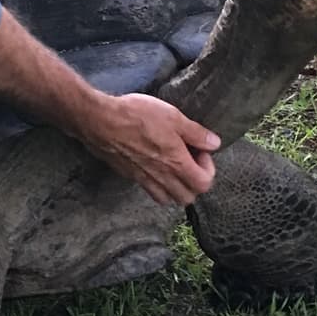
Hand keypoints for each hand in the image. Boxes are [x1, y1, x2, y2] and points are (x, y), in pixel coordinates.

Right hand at [85, 93, 219, 207]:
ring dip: (177, 187)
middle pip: (188, 197)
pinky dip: (159, 186)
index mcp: (176, 163)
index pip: (204, 184)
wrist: (101, 121)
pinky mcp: (130, 176)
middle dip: (194, 181)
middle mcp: (162, 177)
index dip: (208, 168)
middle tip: (190, 160)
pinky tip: (155, 165)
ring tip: (174, 165)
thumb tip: (215, 143)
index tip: (200, 150)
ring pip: (169, 199)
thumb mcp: (173, 117)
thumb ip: (196, 133)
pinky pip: (151, 191)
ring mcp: (144, 179)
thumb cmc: (136, 116)